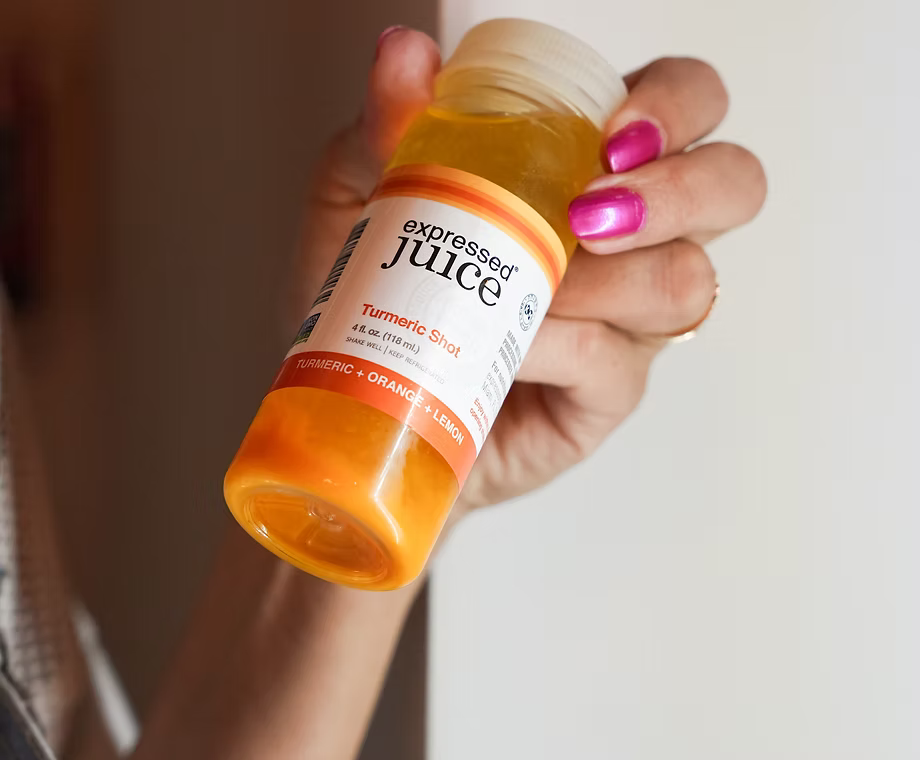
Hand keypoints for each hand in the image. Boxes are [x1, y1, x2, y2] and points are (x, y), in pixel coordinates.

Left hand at [298, 29, 766, 517]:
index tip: (613, 135)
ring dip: (602, 280)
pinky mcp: (610, 390)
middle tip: (592, 214)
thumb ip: (390, 127)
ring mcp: (628, 317)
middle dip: (680, 191)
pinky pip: (612, 357)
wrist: (370, 400)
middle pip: (731, 186)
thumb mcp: (364, 196)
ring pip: (685, 281)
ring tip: (529, 289)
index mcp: (588, 166)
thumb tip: (404, 55)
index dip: (677, 107)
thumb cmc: (381, 297)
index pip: (687, 107)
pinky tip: (508, 349)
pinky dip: (556, 345)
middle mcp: (630, 237)